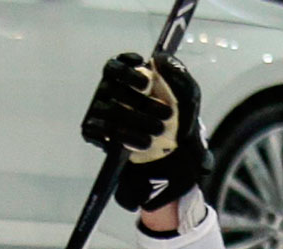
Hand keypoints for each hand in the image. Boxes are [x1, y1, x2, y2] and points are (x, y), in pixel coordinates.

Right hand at [81, 52, 210, 211]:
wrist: (174, 157)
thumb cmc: (179, 119)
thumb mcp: (188, 95)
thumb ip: (179, 74)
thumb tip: (159, 57)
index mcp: (128, 78)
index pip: (116, 66)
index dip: (127, 70)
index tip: (146, 82)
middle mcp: (110, 91)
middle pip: (115, 89)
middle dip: (144, 103)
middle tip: (168, 115)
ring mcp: (100, 110)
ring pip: (112, 110)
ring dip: (139, 121)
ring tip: (159, 131)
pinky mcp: (94, 131)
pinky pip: (100, 129)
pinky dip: (125, 136)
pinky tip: (145, 143)